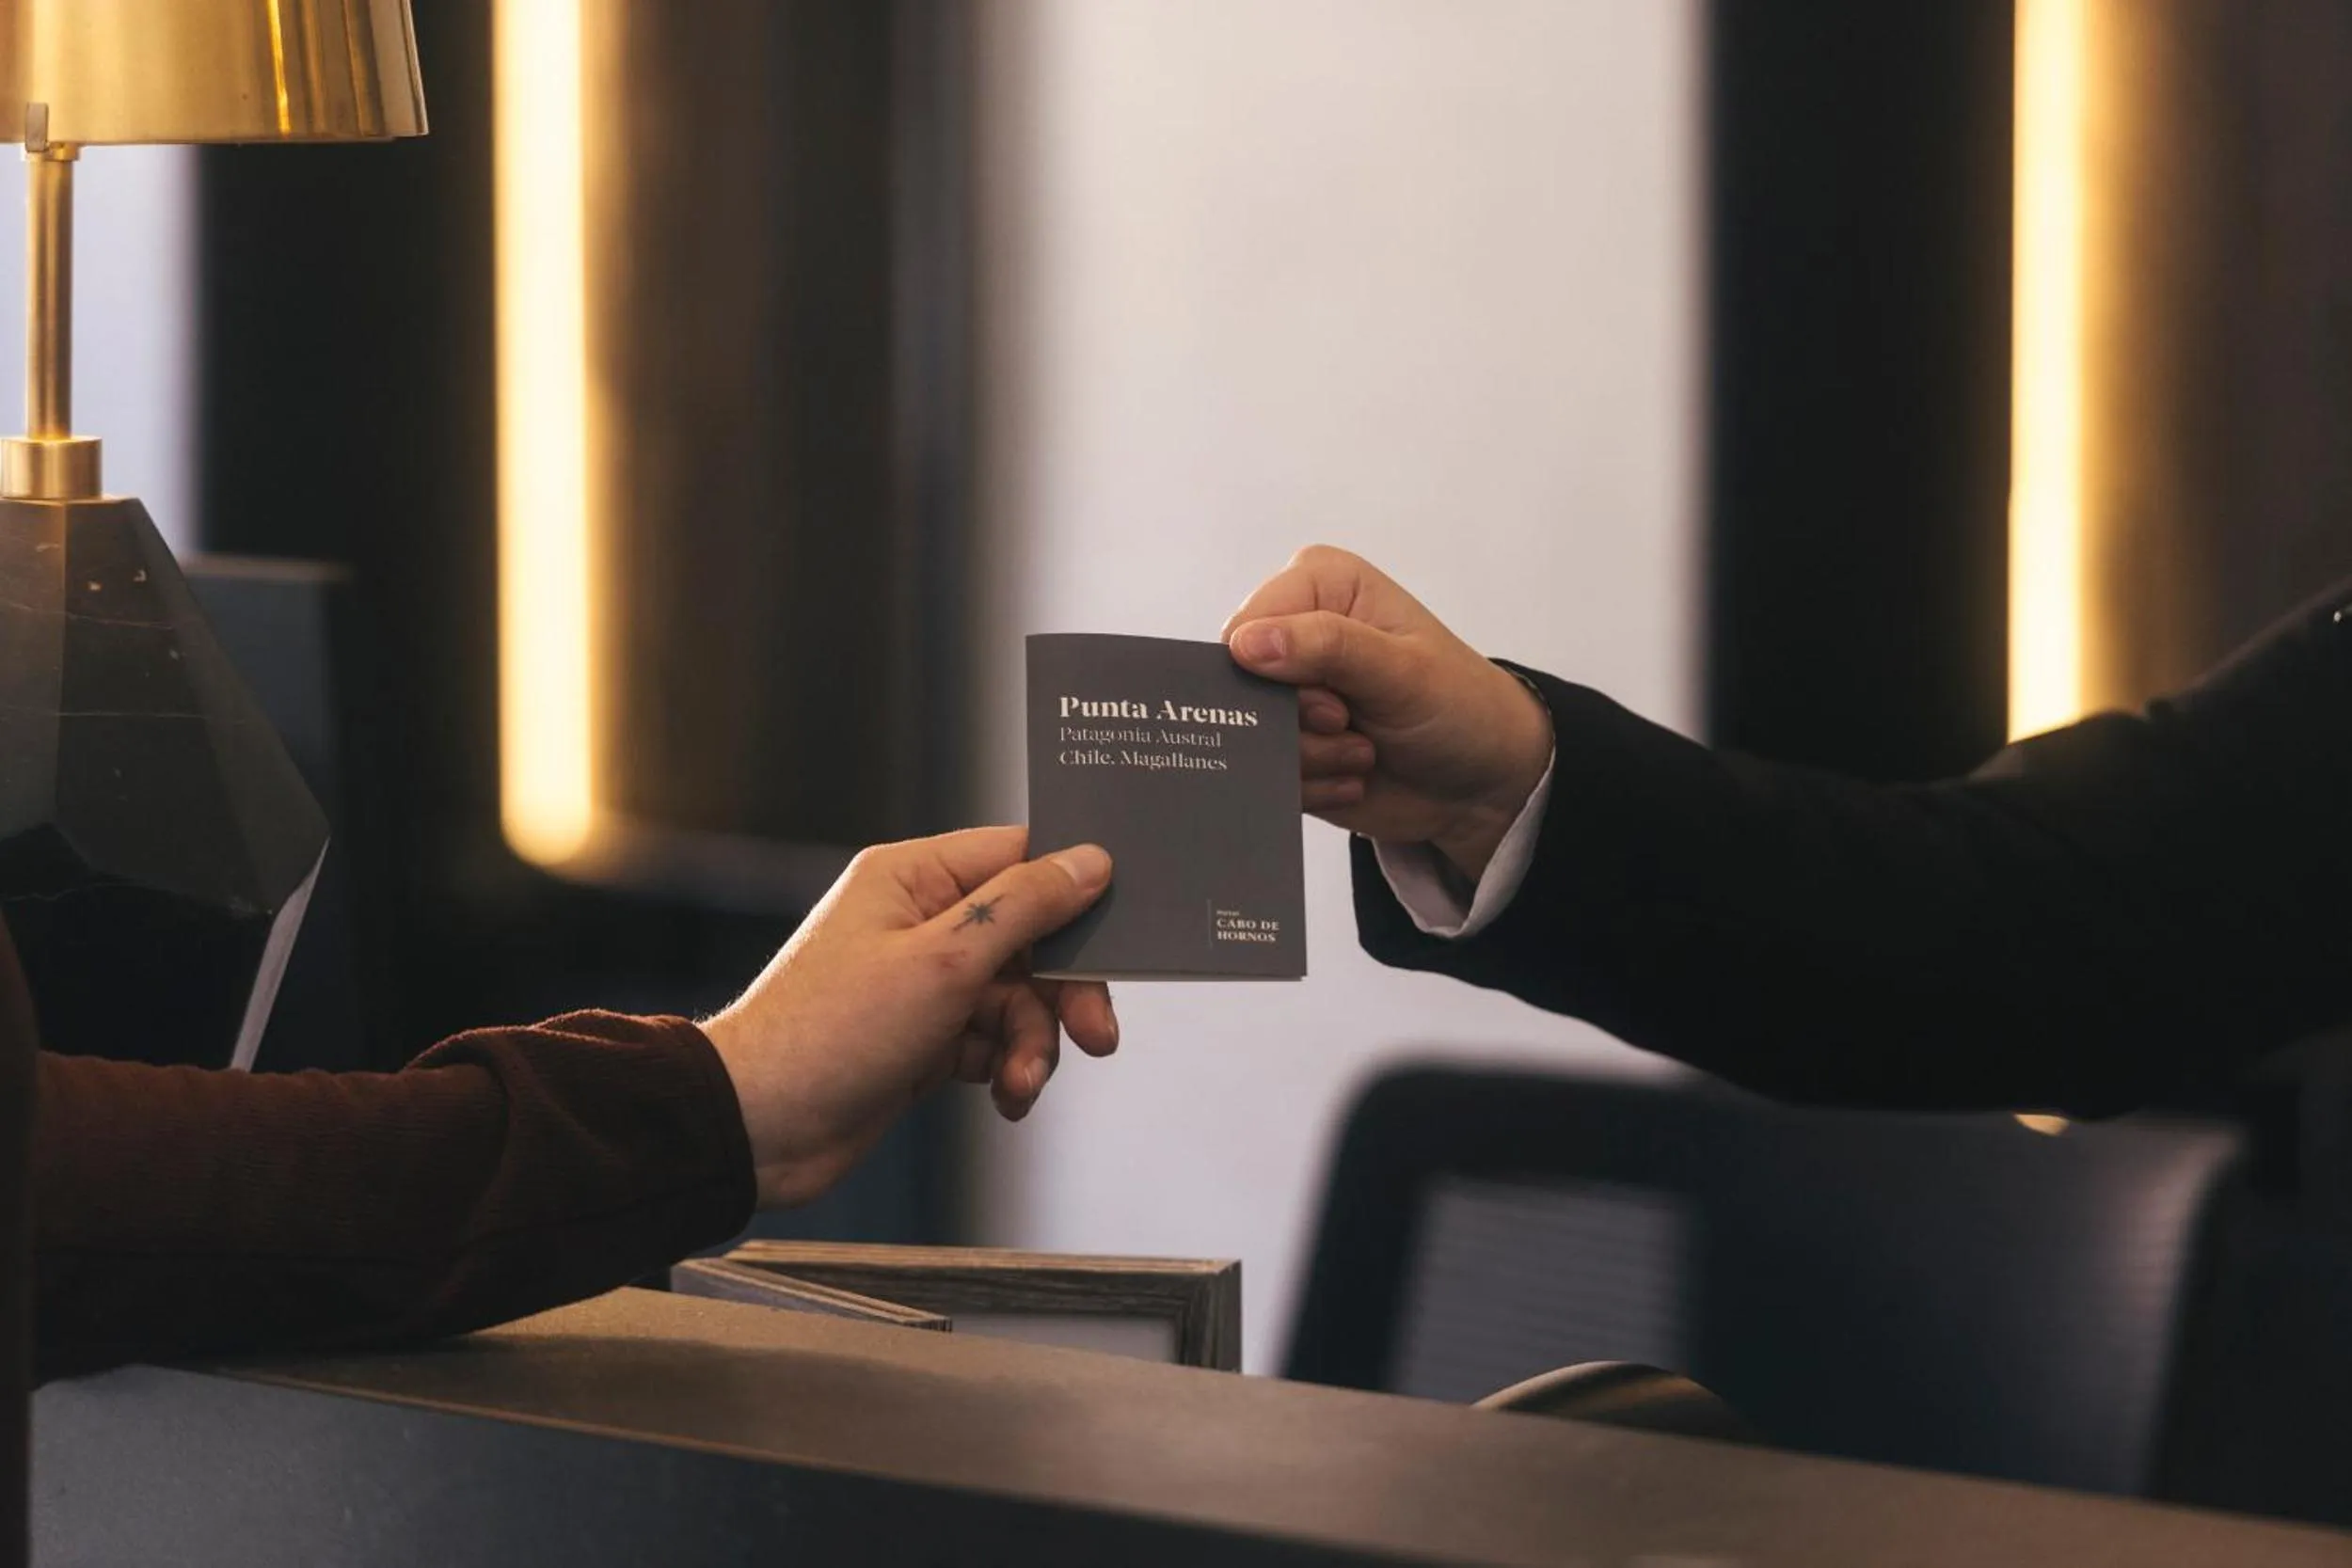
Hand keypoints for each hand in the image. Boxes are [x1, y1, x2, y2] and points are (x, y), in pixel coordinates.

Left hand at [700, 827, 1118, 1207]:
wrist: (758, 1129)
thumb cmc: (831, 1034)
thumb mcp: (944, 962)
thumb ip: (1024, 907)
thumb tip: (1089, 861)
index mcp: (913, 877)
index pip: (1018, 857)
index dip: (1072, 893)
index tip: (1116, 935)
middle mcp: (919, 921)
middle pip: (1029, 937)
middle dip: (1063, 991)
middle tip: (1094, 1035)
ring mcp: (921, 982)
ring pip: (1017, 998)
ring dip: (1032, 1043)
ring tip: (1022, 1083)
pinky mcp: (922, 1037)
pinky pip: (992, 1040)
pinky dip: (1007, 1068)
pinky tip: (1005, 1098)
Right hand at [1224, 545, 1551, 880]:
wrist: (1484, 785)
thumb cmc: (1459, 707)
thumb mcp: (1402, 671)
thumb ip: (1327, 646)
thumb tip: (1244, 644)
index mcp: (1320, 587)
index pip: (1246, 627)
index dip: (1273, 671)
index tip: (1334, 696)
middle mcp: (1296, 633)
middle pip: (1240, 685)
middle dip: (1298, 722)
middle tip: (1350, 723)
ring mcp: (1290, 694)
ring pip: (1251, 737)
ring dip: (1313, 758)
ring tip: (1365, 751)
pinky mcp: (1289, 745)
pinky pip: (1267, 774)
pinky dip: (1314, 785)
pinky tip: (1357, 776)